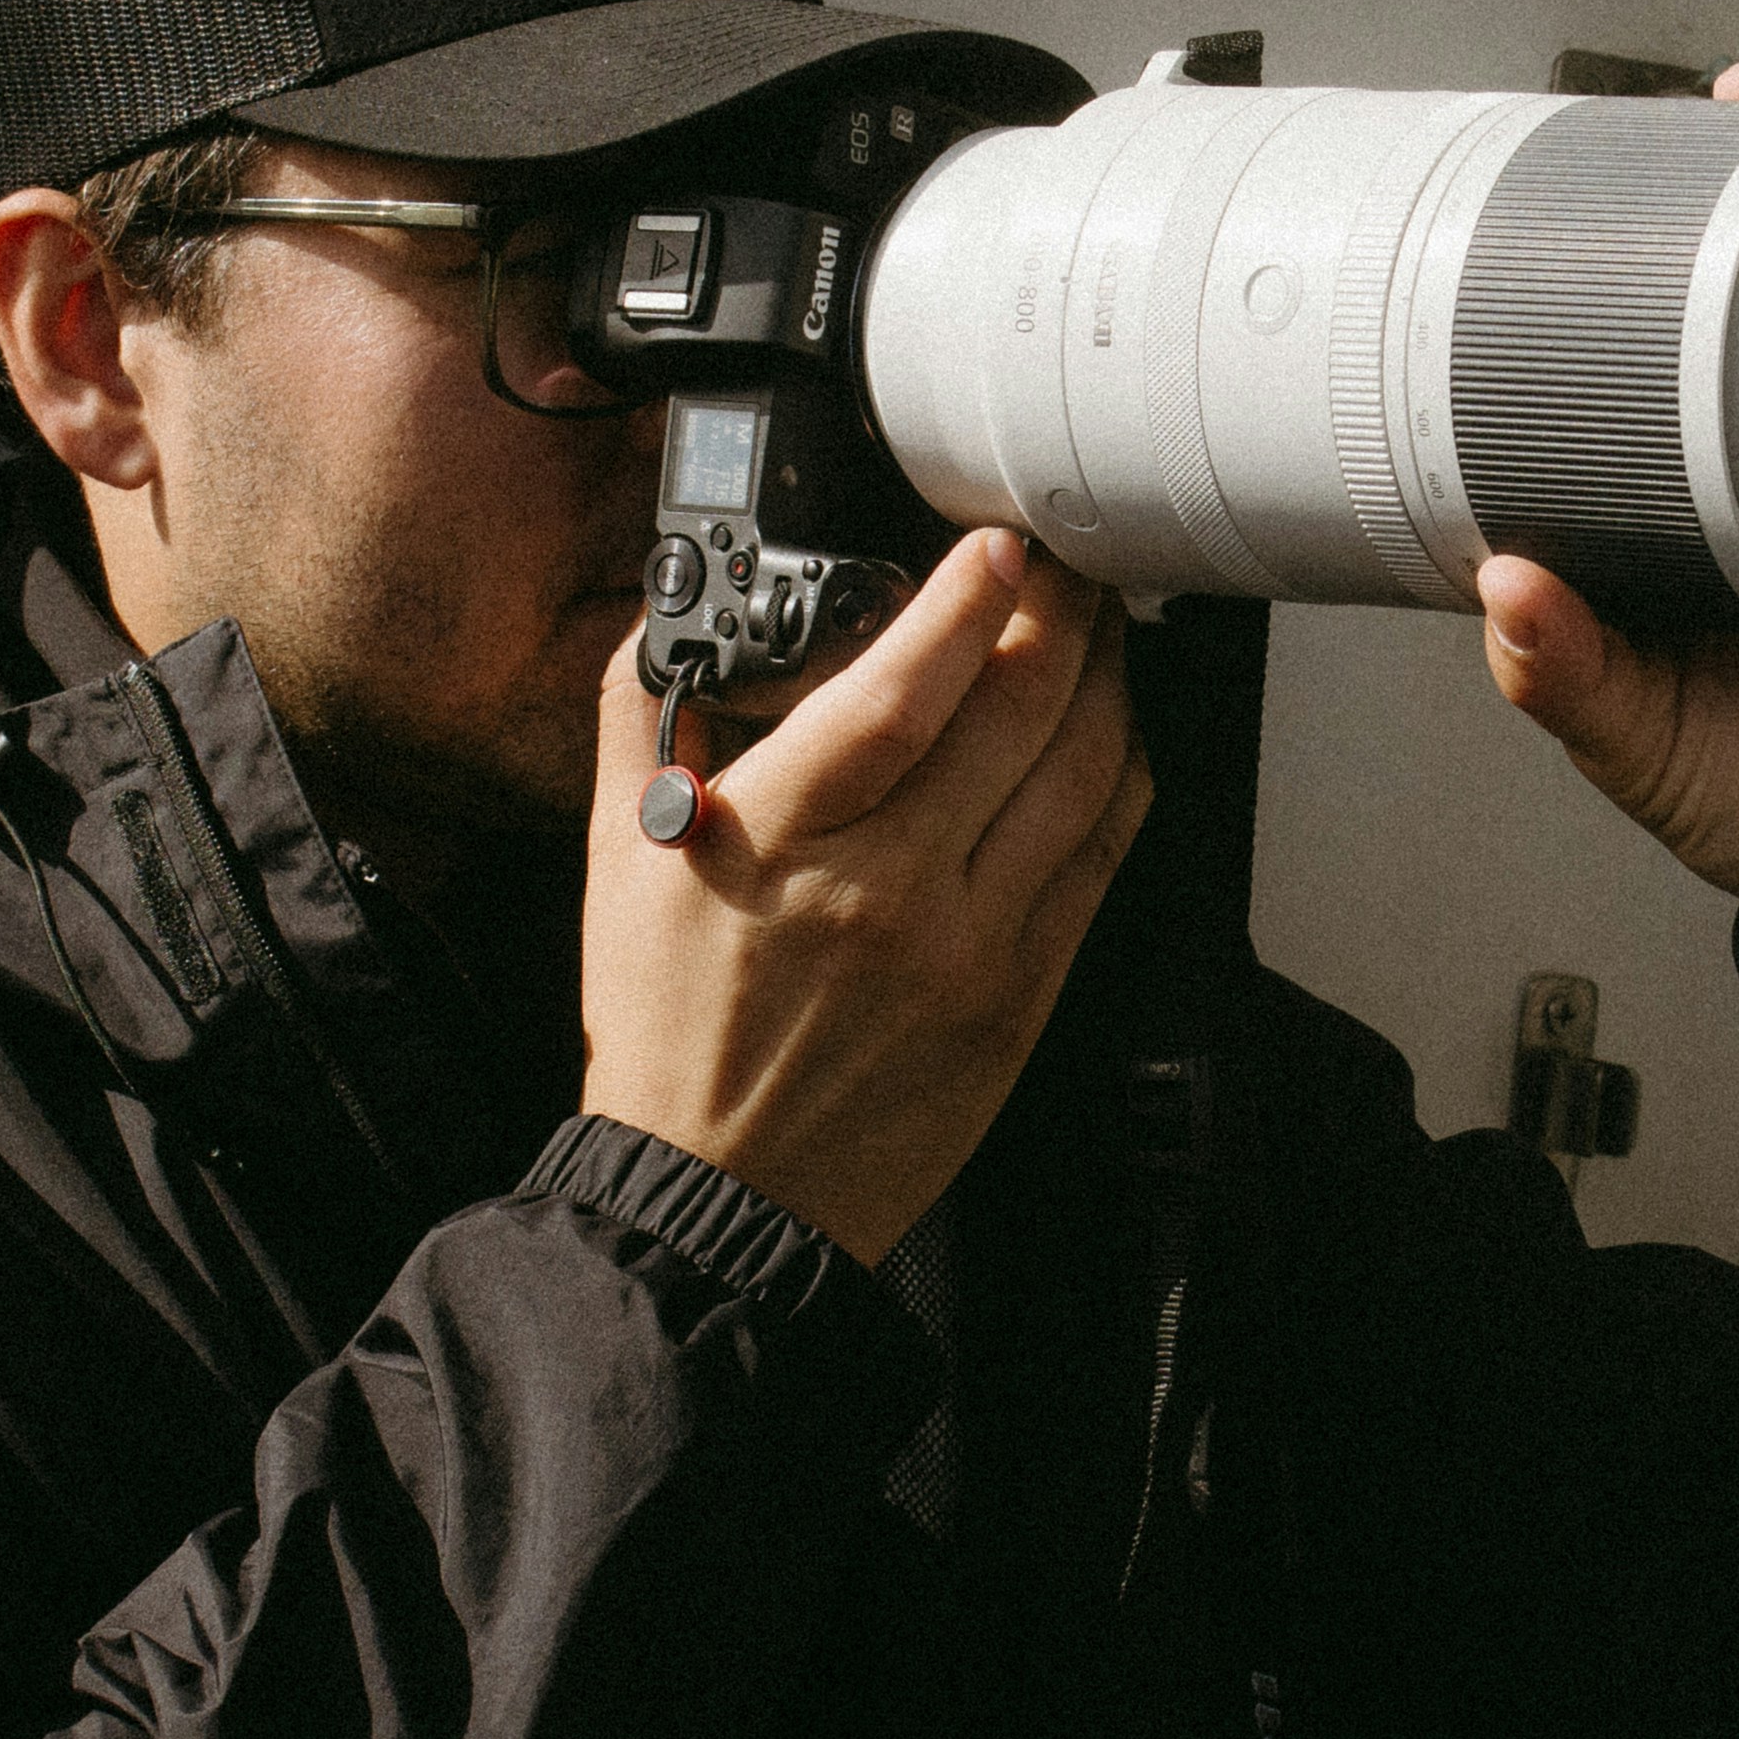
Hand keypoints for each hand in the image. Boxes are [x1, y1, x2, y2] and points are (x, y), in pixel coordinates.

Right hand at [580, 527, 1149, 1266]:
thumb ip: (647, 723)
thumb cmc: (668, 1031)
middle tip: (1065, 566)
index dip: (965, 602)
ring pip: (1081, 777)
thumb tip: (678, 621)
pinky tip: (1110, 736)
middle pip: (1017, 715)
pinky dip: (1120, 778)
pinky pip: (1100, 859)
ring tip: (1098, 633)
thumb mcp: (619, 864)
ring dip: (1106, 684)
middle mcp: (885, 891)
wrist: (721, 1193)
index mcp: (779, 842)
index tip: (994, 545)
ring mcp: (968, 947)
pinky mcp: (1020, 996)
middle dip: (1060, 615)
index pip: (900, 693)